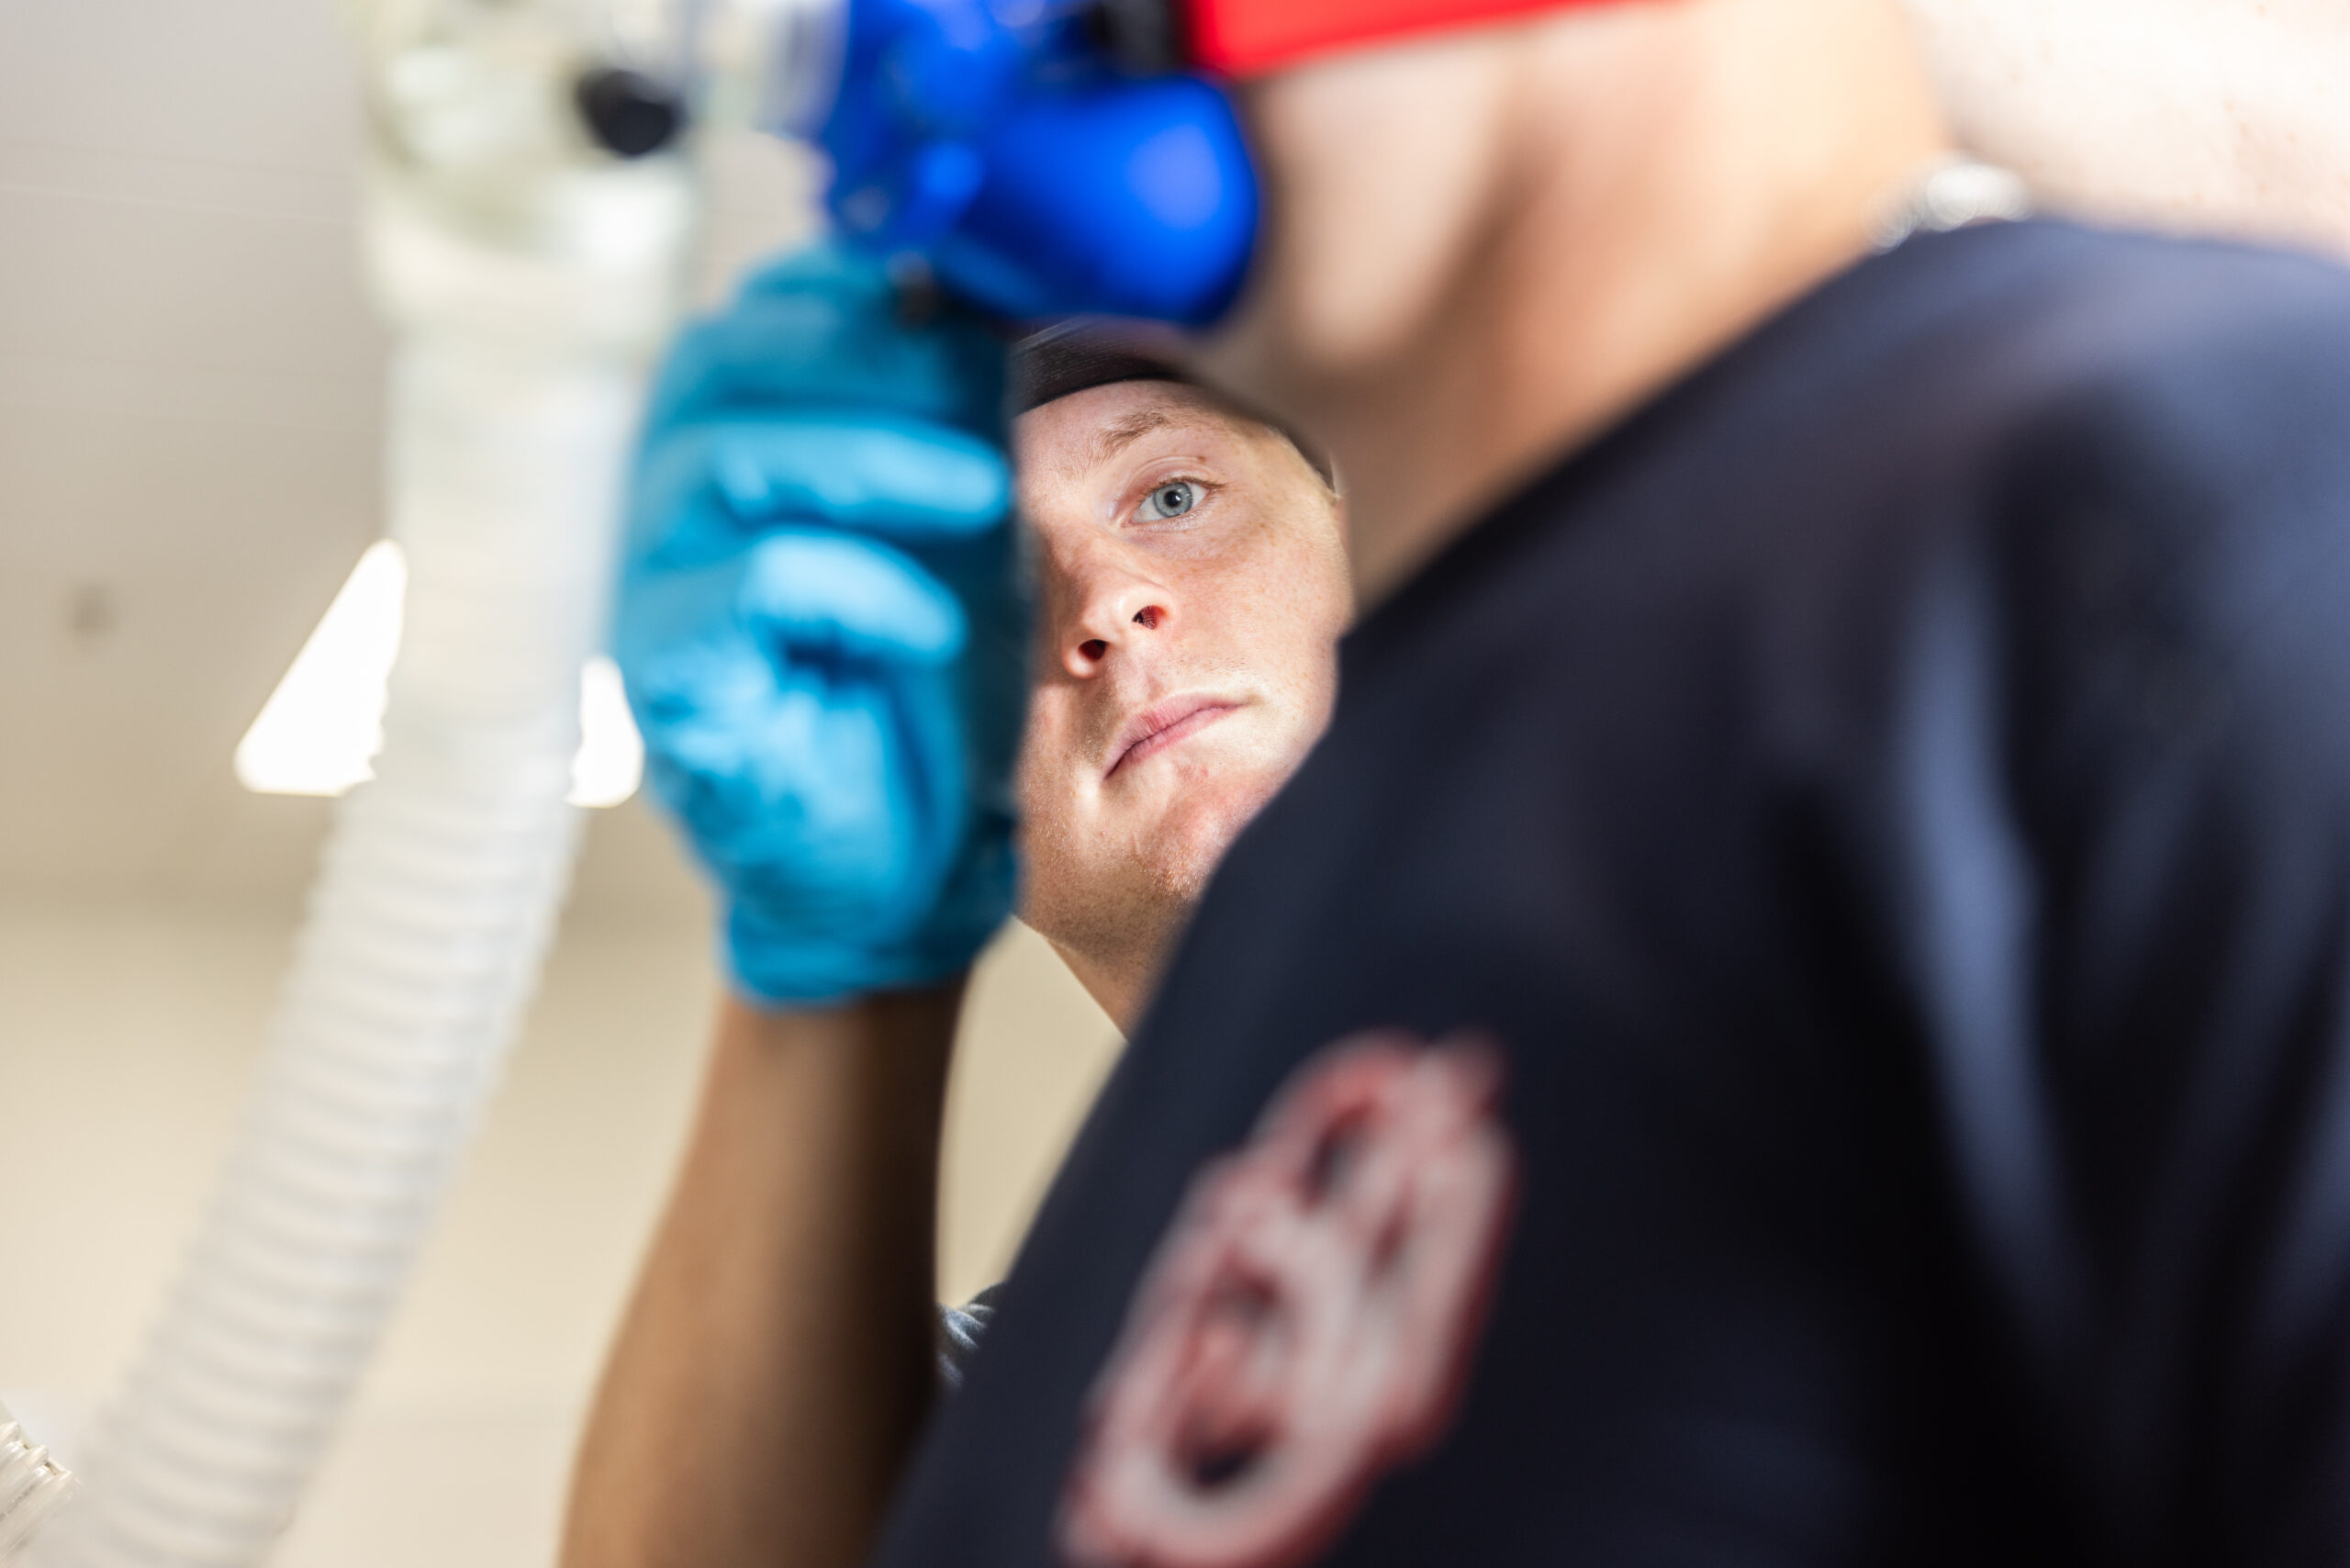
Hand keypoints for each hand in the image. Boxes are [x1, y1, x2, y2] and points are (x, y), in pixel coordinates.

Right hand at [617, 244, 1024, 1004]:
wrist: (901, 869)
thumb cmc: (924, 696)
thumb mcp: (960, 538)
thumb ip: (954, 428)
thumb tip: (988, 310)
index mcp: (729, 448)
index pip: (753, 318)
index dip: (853, 293)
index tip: (963, 308)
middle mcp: (668, 503)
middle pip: (718, 362)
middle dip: (863, 354)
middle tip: (979, 384)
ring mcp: (652, 588)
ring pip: (722, 458)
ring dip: (871, 456)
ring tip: (982, 493)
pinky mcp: (671, 678)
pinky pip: (747, 586)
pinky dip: (857, 586)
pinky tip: (929, 625)